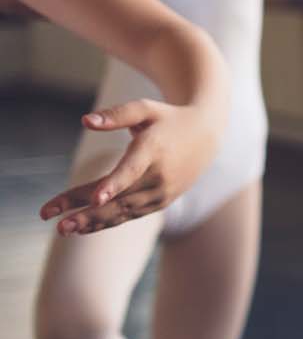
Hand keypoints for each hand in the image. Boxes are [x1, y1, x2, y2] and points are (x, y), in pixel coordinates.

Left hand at [39, 98, 223, 234]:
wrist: (207, 136)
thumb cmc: (169, 119)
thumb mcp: (146, 109)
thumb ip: (116, 115)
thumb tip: (85, 121)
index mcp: (154, 149)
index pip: (132, 170)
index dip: (113, 185)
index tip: (95, 199)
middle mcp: (159, 175)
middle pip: (120, 198)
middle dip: (87, 213)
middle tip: (59, 225)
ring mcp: (161, 192)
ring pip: (123, 211)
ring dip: (92, 222)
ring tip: (63, 229)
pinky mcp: (161, 202)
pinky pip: (130, 215)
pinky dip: (106, 222)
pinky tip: (82, 227)